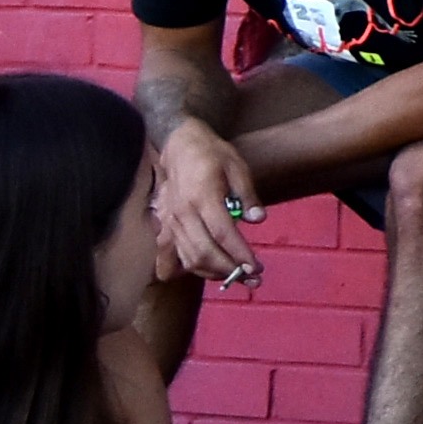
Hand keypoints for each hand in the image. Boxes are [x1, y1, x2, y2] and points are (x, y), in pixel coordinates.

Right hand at [152, 129, 260, 286]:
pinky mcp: (164, 226)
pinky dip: (189, 268)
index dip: (240, 254)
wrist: (176, 145)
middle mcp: (183, 214)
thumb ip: (247, 195)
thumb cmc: (211, 154)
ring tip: (237, 277)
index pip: (223, 234)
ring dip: (213, 273)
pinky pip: (172, 256)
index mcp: (203, 197)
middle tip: (254, 278)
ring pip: (188, 258)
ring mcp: (170, 222)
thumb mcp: (237, 166)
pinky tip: (208, 272)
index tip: (256, 267)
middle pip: (205, 252)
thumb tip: (258, 220)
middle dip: (230, 269)